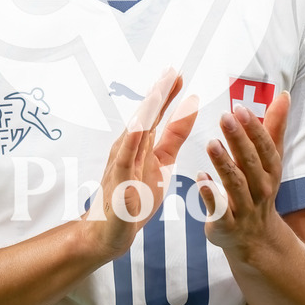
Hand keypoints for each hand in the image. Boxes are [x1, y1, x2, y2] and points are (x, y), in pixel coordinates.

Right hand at [83, 68, 198, 260]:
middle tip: (170, 73)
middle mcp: (128, 148)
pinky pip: (125, 161)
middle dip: (157, 96)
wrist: (112, 231)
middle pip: (144, 117)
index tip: (178, 74)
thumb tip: (191, 104)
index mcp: (141, 142)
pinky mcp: (119, 184)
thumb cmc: (136, 193)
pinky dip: (131, 144)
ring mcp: (122, 164)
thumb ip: (175, 134)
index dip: (166, 94)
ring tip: (157, 94)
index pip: (155, 114)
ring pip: (134, 134)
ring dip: (145, 113)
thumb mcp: (163, 161)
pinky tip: (139, 129)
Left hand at [198, 92, 289, 260]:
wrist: (255, 239)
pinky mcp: (226, 225)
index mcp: (270, 171)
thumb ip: (273, 127)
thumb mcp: (270, 160)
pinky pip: (219, 210)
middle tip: (225, 117)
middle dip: (239, 140)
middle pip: (250, 162)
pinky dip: (211, 195)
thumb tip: (283, 95)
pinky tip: (200, 176)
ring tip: (211, 143)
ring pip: (235, 184)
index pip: (264, 147)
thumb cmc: (259, 189)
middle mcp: (260, 189)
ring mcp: (244, 208)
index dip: (254, 128)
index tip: (240, 108)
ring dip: (224, 164)